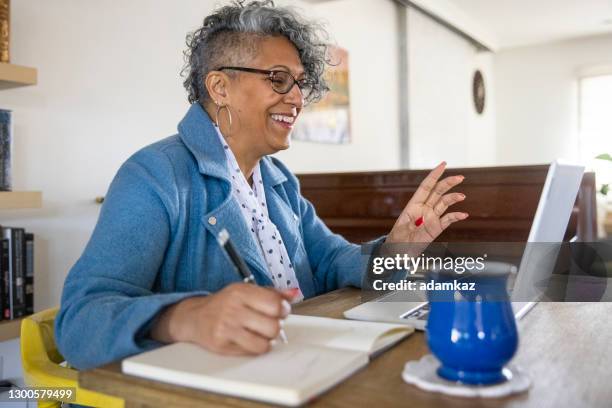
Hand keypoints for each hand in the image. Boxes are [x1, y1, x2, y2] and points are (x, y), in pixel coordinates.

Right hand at [151, 283, 297, 354]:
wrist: (195, 317)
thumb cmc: (226, 303)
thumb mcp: (246, 291)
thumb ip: (272, 293)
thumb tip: (294, 293)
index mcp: (241, 291)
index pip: (274, 304)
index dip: (283, 310)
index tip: (280, 311)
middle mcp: (232, 308)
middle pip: (273, 326)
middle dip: (275, 327)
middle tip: (269, 324)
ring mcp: (226, 328)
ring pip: (264, 343)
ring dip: (266, 340)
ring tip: (259, 333)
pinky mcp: (222, 345)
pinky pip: (251, 352)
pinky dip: (255, 348)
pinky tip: (248, 340)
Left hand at [386, 161, 467, 251]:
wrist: (398, 252)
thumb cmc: (396, 240)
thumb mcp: (400, 231)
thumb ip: (411, 225)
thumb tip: (422, 221)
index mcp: (413, 205)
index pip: (426, 186)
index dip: (434, 175)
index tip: (444, 164)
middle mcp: (424, 209)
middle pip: (438, 192)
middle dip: (448, 183)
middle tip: (460, 177)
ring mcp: (431, 218)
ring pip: (444, 203)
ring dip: (453, 198)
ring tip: (462, 196)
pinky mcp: (436, 228)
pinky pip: (448, 220)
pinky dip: (456, 216)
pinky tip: (463, 214)